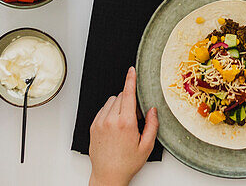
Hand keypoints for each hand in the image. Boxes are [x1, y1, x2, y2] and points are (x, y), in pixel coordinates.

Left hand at [89, 67, 158, 185]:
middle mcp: (111, 120)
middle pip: (121, 96)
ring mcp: (100, 122)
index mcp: (126, 123)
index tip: (131, 70)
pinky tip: (115, 126)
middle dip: (130, 101)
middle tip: (135, 117)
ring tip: (124, 122)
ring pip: (111, 101)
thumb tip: (152, 110)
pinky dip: (110, 112)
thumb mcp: (146, 146)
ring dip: (119, 105)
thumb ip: (152, 125)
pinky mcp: (93, 126)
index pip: (128, 94)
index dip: (130, 80)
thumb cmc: (127, 163)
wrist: (108, 175)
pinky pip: (103, 109)